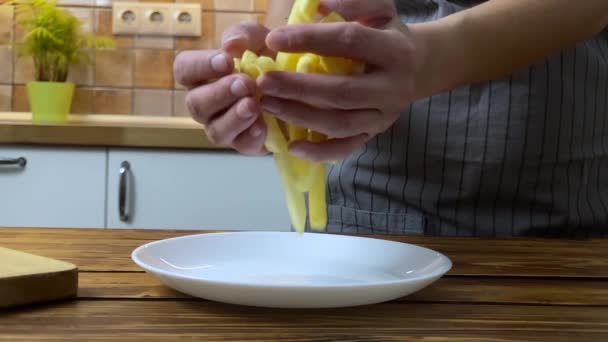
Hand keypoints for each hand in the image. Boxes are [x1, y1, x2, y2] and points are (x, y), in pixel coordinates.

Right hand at [173, 21, 274, 154]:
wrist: (299, 87)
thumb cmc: (269, 59)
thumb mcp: (260, 39)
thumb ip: (244, 35)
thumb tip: (230, 45)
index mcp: (202, 75)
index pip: (184, 69)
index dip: (201, 66)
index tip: (227, 61)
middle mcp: (207, 103)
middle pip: (196, 103)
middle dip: (221, 93)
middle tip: (245, 84)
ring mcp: (223, 126)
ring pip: (216, 130)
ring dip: (234, 117)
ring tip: (253, 106)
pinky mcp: (245, 143)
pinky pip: (242, 145)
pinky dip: (251, 136)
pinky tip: (264, 126)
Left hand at [259, 0, 416, 161]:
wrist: (417, 67)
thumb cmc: (386, 35)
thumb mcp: (379, 10)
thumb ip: (354, 2)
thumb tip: (316, 4)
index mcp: (395, 50)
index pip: (348, 41)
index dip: (309, 39)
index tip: (274, 39)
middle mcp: (392, 88)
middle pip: (342, 91)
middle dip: (298, 88)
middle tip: (264, 81)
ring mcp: (383, 116)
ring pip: (340, 124)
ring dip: (301, 116)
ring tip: (268, 104)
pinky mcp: (374, 134)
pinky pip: (346, 149)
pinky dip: (319, 152)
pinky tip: (292, 145)